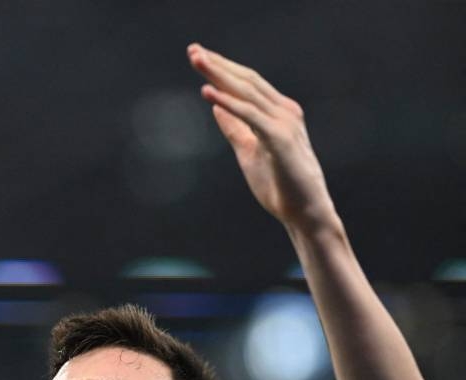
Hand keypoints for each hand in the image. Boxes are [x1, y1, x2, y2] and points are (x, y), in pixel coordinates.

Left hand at [187, 44, 338, 233]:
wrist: (303, 213)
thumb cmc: (280, 184)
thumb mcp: (248, 151)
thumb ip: (235, 128)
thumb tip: (217, 107)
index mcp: (278, 112)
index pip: (246, 83)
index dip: (222, 68)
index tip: (198, 56)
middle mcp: (284, 111)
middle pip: (246, 80)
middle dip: (218, 64)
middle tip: (192, 50)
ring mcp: (284, 123)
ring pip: (247, 92)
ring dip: (220, 75)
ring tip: (197, 61)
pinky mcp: (280, 139)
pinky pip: (251, 116)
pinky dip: (230, 103)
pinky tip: (209, 93)